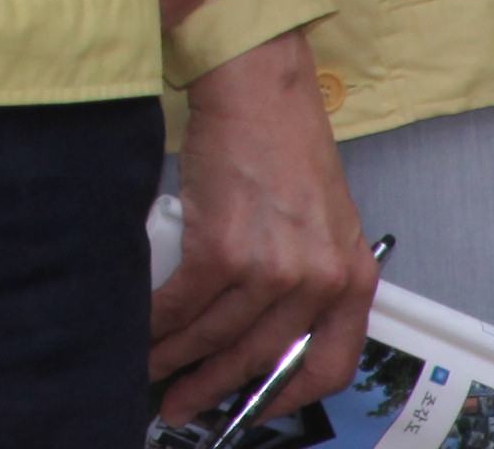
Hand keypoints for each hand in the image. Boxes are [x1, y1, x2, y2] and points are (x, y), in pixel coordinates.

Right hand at [154, 31, 375, 429]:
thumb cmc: (283, 140)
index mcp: (351, 277)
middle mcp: (317, 280)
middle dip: (214, 388)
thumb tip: (262, 322)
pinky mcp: (221, 245)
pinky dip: (156, 321)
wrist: (257, 88)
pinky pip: (183, 302)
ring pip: (215, 335)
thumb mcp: (320, 220)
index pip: (328, 365)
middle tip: (183, 403)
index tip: (254, 405)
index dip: (287, 396)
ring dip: (176, 358)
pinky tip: (142, 327)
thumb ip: (307, 275)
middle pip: (259, 357)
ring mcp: (271, 267)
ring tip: (151, 367)